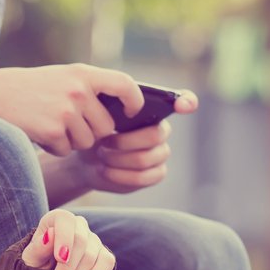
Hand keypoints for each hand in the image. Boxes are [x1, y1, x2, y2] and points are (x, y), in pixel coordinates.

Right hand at [0, 63, 147, 156]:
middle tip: (67, 124)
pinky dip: (53, 147)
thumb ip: (87, 88)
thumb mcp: (60, 78)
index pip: (124, 85)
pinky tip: (38, 131)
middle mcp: (79, 91)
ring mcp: (67, 111)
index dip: (134, 101)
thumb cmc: (26, 88)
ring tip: (49, 124)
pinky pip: (65, 150)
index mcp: (83, 74)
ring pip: (86, 142)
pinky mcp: (53, 131)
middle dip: (91, 132)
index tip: (130, 112)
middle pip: (105, 126)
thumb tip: (116, 115)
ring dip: (70, 141)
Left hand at [20, 209, 116, 269]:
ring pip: (91, 256)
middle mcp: (78, 225)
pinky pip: (107, 263)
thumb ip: (38, 248)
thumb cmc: (36, 263)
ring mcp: (93, 240)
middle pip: (79, 243)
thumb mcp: (30, 258)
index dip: (64, 238)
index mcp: (57, 219)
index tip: (60, 258)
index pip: (65, 221)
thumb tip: (49, 235)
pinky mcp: (104, 255)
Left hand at [42, 92, 197, 200]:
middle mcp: (161, 131)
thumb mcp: (95, 113)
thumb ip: (108, 101)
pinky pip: (142, 177)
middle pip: (155, 135)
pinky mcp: (155, 174)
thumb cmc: (92, 131)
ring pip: (145, 158)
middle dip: (124, 141)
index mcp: (152, 110)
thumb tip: (115, 92)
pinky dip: (119, 175)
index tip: (183, 105)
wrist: (83, 158)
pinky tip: (105, 170)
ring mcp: (160, 154)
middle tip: (104, 142)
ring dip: (117, 159)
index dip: (186, 102)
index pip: (183, 101)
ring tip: (101, 154)